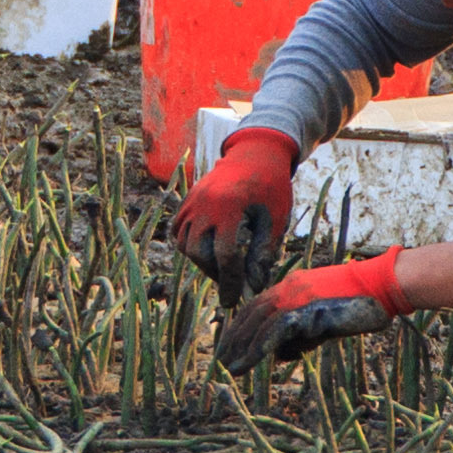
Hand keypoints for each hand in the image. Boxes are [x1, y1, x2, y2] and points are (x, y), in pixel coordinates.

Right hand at [172, 129, 295, 302]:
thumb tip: (254, 286)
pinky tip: (207, 249)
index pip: (224, 255)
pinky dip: (188, 243)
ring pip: (183, 242)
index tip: (234, 300)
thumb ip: (263, 252)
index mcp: (229, 207)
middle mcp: (205, 203)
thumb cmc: (272, 186)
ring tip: (221, 265)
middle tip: (231, 281)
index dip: (230, 282)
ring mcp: (193, 200)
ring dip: (200, 260)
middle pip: (198, 253)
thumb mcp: (274, 219)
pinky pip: (178, 228)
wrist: (257, 151)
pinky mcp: (188, 199)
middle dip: (214, 273)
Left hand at [216, 248, 410, 372]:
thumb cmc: (361, 304)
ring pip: (259, 323)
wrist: (382, 286)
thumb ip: (302, 336)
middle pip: (252, 313)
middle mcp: (289, 288)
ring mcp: (296, 296)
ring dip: (242, 347)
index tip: (230, 345)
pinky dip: (259, 347)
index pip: (257, 305)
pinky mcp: (305, 308)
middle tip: (222, 360)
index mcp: (292, 286)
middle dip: (235, 338)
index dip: (241, 326)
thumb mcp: (325, 322)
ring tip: (231, 368)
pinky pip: (275, 330)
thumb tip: (281, 355)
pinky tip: (250, 361)